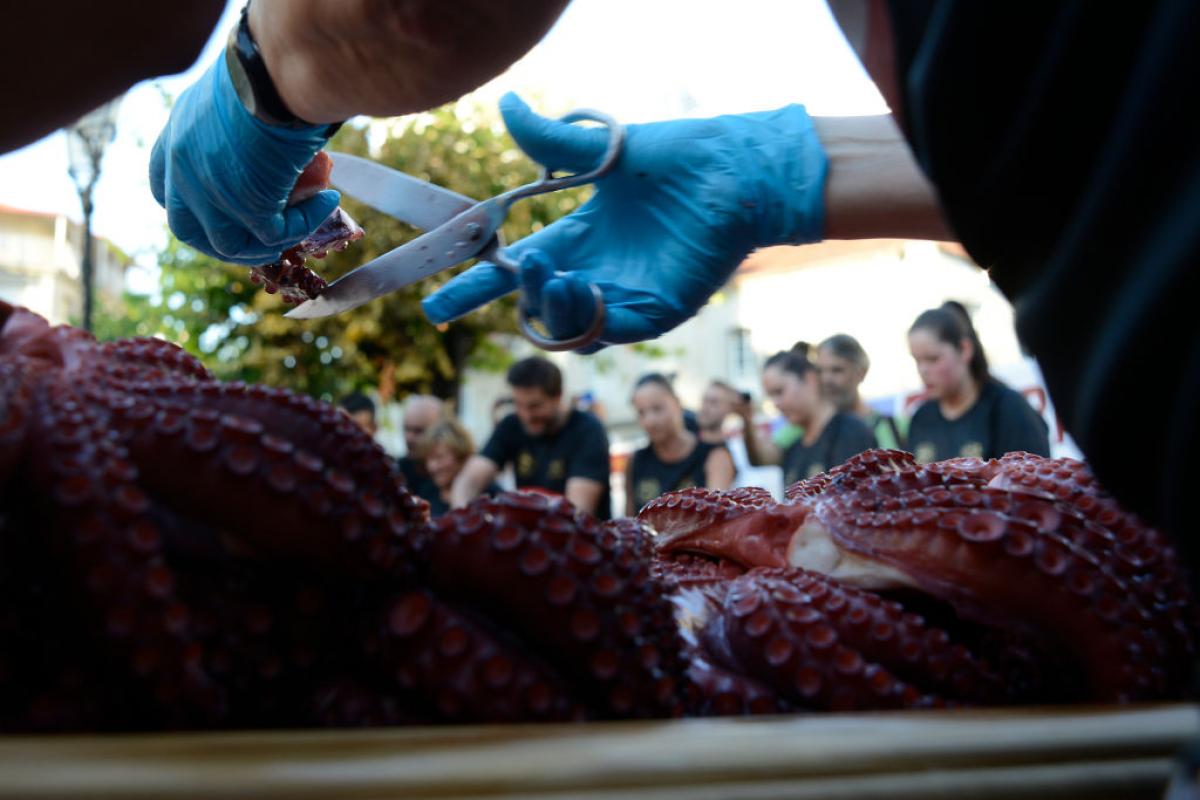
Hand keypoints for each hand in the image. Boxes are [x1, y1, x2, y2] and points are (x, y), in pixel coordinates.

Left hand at [149, 56, 339, 265]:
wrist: (275, 71)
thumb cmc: (264, 67)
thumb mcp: (235, 96)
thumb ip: (236, 125)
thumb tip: (269, 142)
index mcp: (177, 136)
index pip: (163, 184)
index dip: (188, 203)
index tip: (214, 206)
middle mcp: (183, 168)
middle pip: (186, 227)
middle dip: (218, 238)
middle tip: (254, 235)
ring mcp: (209, 193)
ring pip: (228, 244)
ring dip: (263, 245)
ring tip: (296, 227)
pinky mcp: (247, 208)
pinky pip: (276, 234)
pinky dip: (305, 223)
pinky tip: (327, 202)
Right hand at [423, 93, 827, 351]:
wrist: (740, 173)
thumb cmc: (682, 158)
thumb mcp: (605, 150)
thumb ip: (552, 140)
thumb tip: (506, 103)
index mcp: (579, 237)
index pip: (514, 269)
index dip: (474, 286)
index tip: (434, 302)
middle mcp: (595, 272)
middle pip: (532, 306)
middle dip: (513, 294)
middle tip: (526, 263)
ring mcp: (623, 296)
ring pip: (563, 327)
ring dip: (548, 307)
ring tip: (556, 273)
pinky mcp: (653, 313)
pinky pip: (605, 332)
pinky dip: (585, 317)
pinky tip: (586, 286)